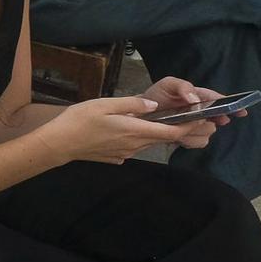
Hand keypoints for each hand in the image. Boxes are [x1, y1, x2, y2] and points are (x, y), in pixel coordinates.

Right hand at [46, 96, 195, 164]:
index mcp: (134, 130)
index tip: (200, 119)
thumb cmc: (79, 120)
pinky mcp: (116, 157)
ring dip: (159, 134)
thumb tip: (154, 105)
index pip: (170, 132)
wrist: (59, 144)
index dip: (188, 126)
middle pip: (162, 138)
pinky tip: (130, 131)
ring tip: (163, 121)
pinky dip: (140, 139)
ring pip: (148, 142)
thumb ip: (131, 104)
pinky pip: (134, 147)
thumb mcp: (104, 104)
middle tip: (188, 117)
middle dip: (178, 129)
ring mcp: (125, 153)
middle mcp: (134, 145)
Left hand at [142, 76, 238, 149]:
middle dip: (205, 120)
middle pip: (217, 120)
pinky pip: (199, 142)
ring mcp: (199, 125)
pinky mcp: (192, 137)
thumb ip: (182, 86)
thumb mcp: (168, 84)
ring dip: (194, 130)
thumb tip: (195, 98)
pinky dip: (189, 140)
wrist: (141, 114)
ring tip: (179, 124)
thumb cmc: (156, 96)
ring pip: (208, 132)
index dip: (233, 106)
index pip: (222, 101)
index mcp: (200, 96)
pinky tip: (178, 134)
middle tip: (192, 118)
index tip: (240, 111)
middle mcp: (204, 111)